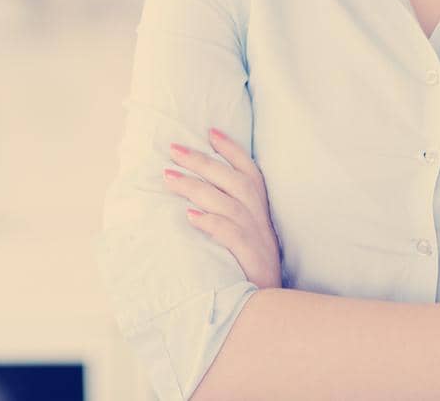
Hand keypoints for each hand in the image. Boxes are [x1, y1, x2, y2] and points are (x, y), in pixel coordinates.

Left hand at [162, 127, 281, 289]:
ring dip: (196, 187)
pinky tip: (190, 216)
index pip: (249, 171)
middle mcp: (260, 221)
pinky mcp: (251, 259)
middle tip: (173, 149)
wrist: (270, 310)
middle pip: (233, 180)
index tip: (210, 130)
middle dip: (203, 161)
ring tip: (168, 178)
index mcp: (260, 213)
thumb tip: (192, 198)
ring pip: (228, 203)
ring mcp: (257, 239)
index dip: (232, 149)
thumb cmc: (249, 271)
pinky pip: (231, 235)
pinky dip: (211, 222)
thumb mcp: (244, 238)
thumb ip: (226, 215)